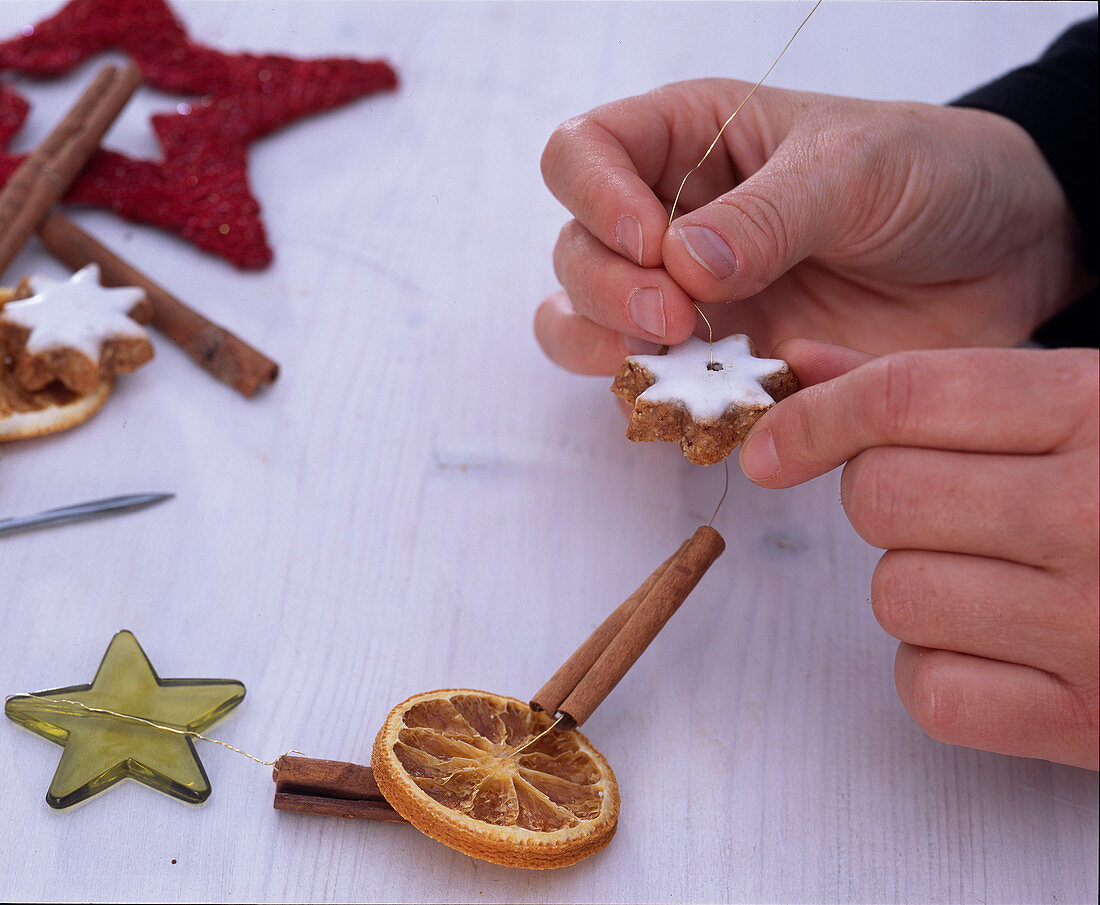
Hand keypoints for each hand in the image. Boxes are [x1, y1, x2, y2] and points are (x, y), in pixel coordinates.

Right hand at [535, 79, 1092, 374]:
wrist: (1005, 258)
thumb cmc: (931, 177)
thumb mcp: (857, 169)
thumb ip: (768, 214)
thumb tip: (681, 264)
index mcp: (690, 143)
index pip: (584, 154)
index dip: (594, 196)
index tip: (651, 241)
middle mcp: (672, 223)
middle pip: (575, 251)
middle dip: (604, 289)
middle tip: (674, 316)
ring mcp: (691, 301)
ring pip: (586, 327)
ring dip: (603, 349)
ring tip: (666, 361)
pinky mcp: (721, 367)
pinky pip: (657, 393)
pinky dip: (662, 406)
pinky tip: (704, 406)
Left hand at [739, 339, 1097, 768]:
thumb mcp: (1083, 403)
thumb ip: (937, 384)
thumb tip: (802, 363)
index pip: (904, 398)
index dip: (814, 416)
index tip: (772, 445)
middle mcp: (1096, 513)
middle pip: (881, 497)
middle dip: (885, 498)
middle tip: (948, 506)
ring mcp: (1096, 626)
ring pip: (897, 593)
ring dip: (919, 583)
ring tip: (996, 574)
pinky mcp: (1092, 722)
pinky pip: (931, 689)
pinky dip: (943, 670)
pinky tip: (1002, 645)